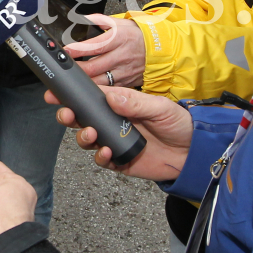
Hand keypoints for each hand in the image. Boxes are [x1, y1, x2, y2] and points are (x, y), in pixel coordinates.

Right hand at [46, 86, 191, 179]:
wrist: (194, 153)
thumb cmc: (179, 125)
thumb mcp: (159, 107)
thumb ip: (134, 102)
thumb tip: (111, 96)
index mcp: (120, 104)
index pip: (91, 97)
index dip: (73, 95)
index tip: (58, 92)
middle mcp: (114, 122)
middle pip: (82, 118)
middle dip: (69, 116)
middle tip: (67, 114)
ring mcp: (115, 141)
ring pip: (87, 138)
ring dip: (83, 136)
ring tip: (91, 134)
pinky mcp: (119, 160)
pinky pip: (101, 159)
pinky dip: (100, 156)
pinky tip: (107, 151)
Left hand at [64, 14, 145, 87]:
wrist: (162, 49)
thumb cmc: (140, 35)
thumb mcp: (122, 23)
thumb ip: (100, 20)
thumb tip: (83, 18)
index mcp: (118, 39)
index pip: (95, 46)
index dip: (78, 49)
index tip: (66, 51)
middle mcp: (120, 57)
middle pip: (93, 67)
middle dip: (76, 69)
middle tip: (63, 69)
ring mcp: (124, 72)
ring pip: (99, 81)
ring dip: (84, 82)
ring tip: (71, 81)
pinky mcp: (126, 83)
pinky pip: (109, 90)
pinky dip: (96, 91)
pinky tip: (87, 91)